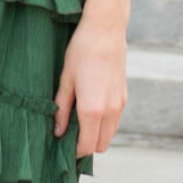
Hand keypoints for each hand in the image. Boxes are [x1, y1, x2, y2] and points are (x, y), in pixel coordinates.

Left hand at [53, 15, 127, 157]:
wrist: (106, 31)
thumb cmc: (81, 53)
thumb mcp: (66, 81)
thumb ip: (62, 110)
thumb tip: (58, 132)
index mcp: (92, 109)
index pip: (86, 145)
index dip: (74, 151)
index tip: (62, 147)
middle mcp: (110, 111)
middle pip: (101, 145)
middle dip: (86, 146)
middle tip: (69, 137)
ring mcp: (120, 105)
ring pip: (110, 135)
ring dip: (96, 136)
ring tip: (78, 124)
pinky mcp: (124, 97)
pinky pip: (115, 122)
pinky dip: (104, 125)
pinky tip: (90, 112)